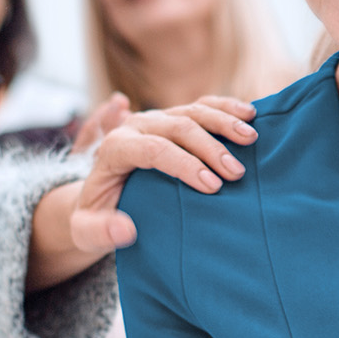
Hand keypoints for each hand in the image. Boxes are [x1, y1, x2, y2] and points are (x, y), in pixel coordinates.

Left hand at [69, 95, 259, 253]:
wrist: (100, 197)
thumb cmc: (97, 217)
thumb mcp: (87, 232)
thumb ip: (100, 231)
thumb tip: (126, 230)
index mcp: (113, 148)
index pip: (152, 149)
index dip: (184, 165)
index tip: (212, 187)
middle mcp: (135, 126)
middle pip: (177, 126)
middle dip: (210, 148)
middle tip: (236, 174)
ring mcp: (157, 119)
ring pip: (193, 110)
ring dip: (225, 123)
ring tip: (251, 140)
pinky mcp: (174, 118)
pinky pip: (203, 105)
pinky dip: (227, 108)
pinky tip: (250, 115)